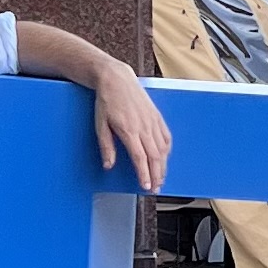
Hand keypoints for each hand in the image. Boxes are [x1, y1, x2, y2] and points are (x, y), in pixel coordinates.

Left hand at [91, 64, 171, 193]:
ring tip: (161, 178)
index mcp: (129, 130)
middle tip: (156, 188)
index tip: (146, 186)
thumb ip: (106, 146)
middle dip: (157, 175)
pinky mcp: (157, 116)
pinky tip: (165, 158)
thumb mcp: (100, 125)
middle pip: (155, 157)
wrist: (116, 79)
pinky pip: (166, 137)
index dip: (144, 174)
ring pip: (163, 149)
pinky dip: (167, 150)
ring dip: (163, 166)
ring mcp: (152, 121)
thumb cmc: (107, 101)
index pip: (140, 158)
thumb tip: (108, 165)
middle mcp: (144, 127)